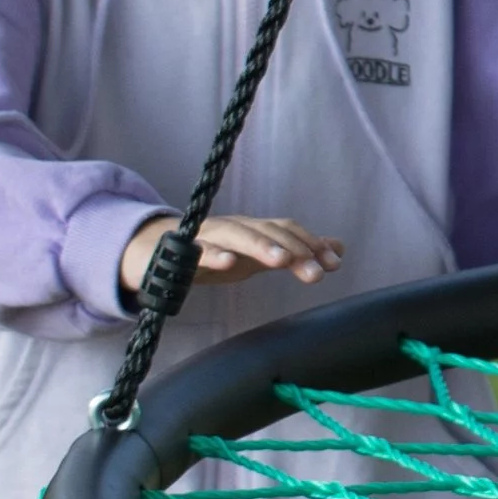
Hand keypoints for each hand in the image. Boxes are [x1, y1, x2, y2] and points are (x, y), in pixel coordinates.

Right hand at [120, 212, 343, 304]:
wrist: (159, 253)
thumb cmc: (218, 251)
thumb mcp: (260, 255)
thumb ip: (296, 252)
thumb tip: (338, 249)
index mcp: (255, 230)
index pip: (288, 231)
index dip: (312, 244)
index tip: (334, 264)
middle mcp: (236, 228)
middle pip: (269, 231)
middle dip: (295, 248)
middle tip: (316, 270)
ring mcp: (209, 236)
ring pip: (237, 235)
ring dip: (261, 245)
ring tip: (282, 260)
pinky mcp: (182, 250)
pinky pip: (198, 250)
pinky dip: (212, 255)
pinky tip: (228, 263)